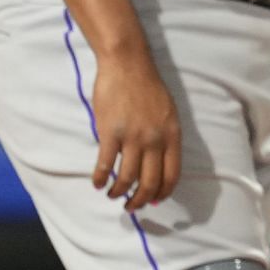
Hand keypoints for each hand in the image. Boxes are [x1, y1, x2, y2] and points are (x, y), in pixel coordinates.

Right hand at [90, 46, 181, 211]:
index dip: (163, 193)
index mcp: (172, 134)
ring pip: (127, 178)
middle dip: (140, 200)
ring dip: (119, 193)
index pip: (172, 174)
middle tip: (131, 206)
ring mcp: (132, 137)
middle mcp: (154, 139)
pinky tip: (97, 184)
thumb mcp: (168, 111)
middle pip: (150, 182)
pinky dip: (100, 179)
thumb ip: (166, 136)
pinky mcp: (110, 133)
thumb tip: (160, 162)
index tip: (154, 201)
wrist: (127, 63)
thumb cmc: (147, 86)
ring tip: (113, 195)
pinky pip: (105, 165)